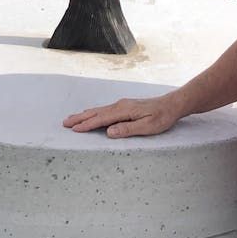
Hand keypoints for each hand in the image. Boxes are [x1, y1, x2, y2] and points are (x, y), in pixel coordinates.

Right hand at [63, 95, 182, 137]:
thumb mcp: (147, 126)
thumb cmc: (161, 117)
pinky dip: (94, 113)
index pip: (101, 119)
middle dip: (80, 118)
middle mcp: (120, 105)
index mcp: (124, 110)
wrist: (172, 104)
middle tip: (65, 123)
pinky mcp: (124, 106)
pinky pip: (105, 110)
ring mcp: (122, 105)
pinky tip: (91, 114)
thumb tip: (109, 132)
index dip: (87, 125)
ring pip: (99, 110)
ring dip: (85, 115)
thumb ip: (128, 129)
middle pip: (96, 112)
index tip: (74, 129)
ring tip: (73, 118)